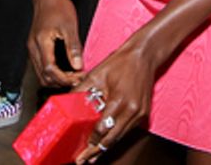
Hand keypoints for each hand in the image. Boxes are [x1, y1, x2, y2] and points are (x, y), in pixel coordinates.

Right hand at [27, 0, 83, 86]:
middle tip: (76, 79)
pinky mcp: (35, 46)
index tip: (77, 77)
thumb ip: (73, 47)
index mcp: (41, 42)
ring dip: (56, 78)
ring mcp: (32, 47)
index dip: (64, 78)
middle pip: (43, 75)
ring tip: (72, 75)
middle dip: (61, 81)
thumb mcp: (69, 26)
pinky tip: (64, 69)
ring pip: (41, 73)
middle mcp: (33, 47)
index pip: (50, 70)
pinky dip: (52, 71)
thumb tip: (77, 65)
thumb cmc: (57, 7)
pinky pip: (41, 65)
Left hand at [71, 40, 156, 164]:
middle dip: (97, 151)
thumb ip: (81, 91)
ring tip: (93, 156)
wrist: (143, 56)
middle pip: (112, 138)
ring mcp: (139, 114)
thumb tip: (66, 103)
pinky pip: (127, 130)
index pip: (102, 129)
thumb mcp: (96, 74)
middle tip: (84, 160)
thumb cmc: (120, 62)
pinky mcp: (143, 114)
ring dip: (106, 146)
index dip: (90, 141)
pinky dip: (116, 136)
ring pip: (120, 137)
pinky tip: (106, 141)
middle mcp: (132, 110)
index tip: (81, 150)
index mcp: (119, 100)